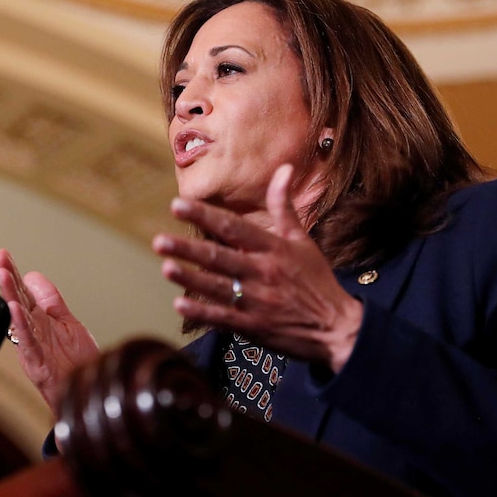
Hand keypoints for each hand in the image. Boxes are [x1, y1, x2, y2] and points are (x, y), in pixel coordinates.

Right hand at [0, 249, 99, 416]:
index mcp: (39, 320)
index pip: (22, 291)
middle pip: (16, 299)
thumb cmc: (77, 362)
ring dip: (10, 295)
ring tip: (3, 274)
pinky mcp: (37, 362)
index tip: (3, 254)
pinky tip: (15, 309)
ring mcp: (33, 346)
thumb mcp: (68, 322)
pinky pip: (27, 341)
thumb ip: (51, 300)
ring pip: (18, 317)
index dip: (14, 273)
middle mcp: (33, 331)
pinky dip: (20, 325)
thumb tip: (32, 275)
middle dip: (7, 277)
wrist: (86, 394)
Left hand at [152, 164, 361, 372]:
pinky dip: (202, 312)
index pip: (233, 228)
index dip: (204, 216)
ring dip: (190, 278)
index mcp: (273, 249)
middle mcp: (263, 272)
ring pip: (217, 287)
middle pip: (219, 257)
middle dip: (187, 248)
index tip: (177, 205)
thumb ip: (284, 206)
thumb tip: (283, 168)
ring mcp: (258, 301)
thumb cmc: (317, 281)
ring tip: (165, 267)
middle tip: (159, 241)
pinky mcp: (255, 327)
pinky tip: (180, 304)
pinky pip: (223, 318)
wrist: (338, 328)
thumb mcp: (302, 241)